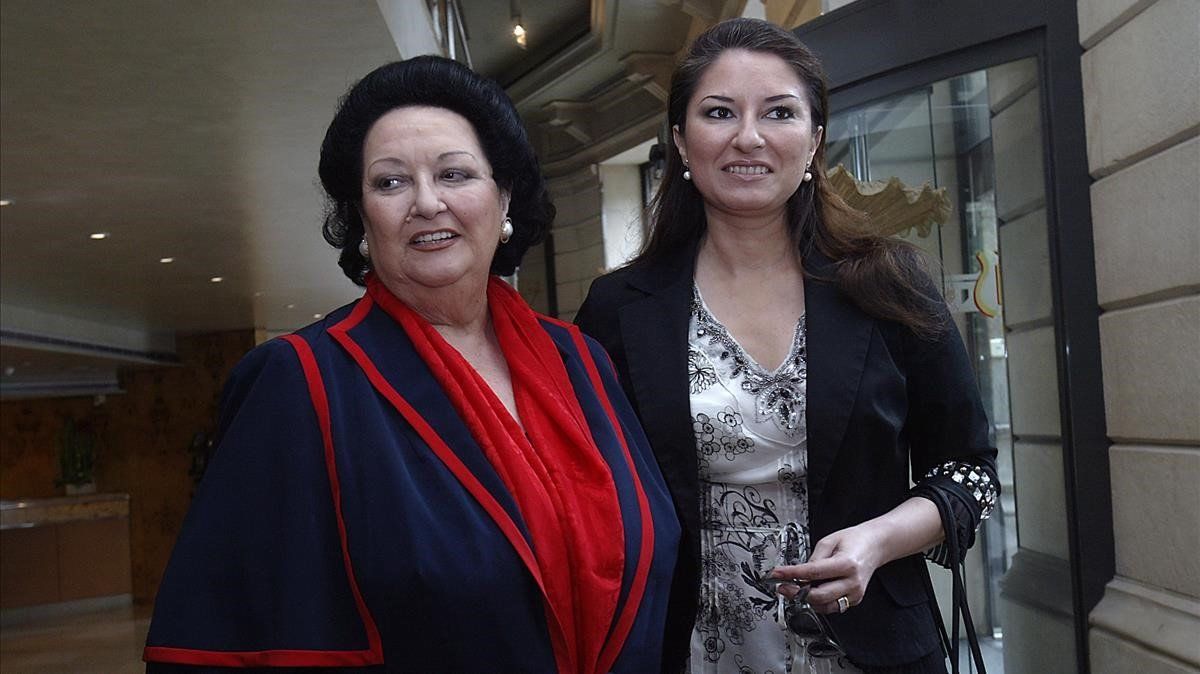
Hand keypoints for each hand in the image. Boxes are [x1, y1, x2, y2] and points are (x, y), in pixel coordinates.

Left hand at [768, 524, 884, 613]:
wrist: (874, 546)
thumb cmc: (854, 541)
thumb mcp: (828, 541)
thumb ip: (813, 559)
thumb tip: (799, 574)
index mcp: (847, 564)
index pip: (813, 573)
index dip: (791, 574)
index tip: (777, 574)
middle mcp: (852, 582)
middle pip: (818, 596)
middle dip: (796, 592)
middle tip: (783, 586)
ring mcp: (855, 594)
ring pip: (824, 606)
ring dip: (806, 600)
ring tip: (795, 589)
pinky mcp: (854, 600)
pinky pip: (832, 606)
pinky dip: (818, 602)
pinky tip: (811, 592)